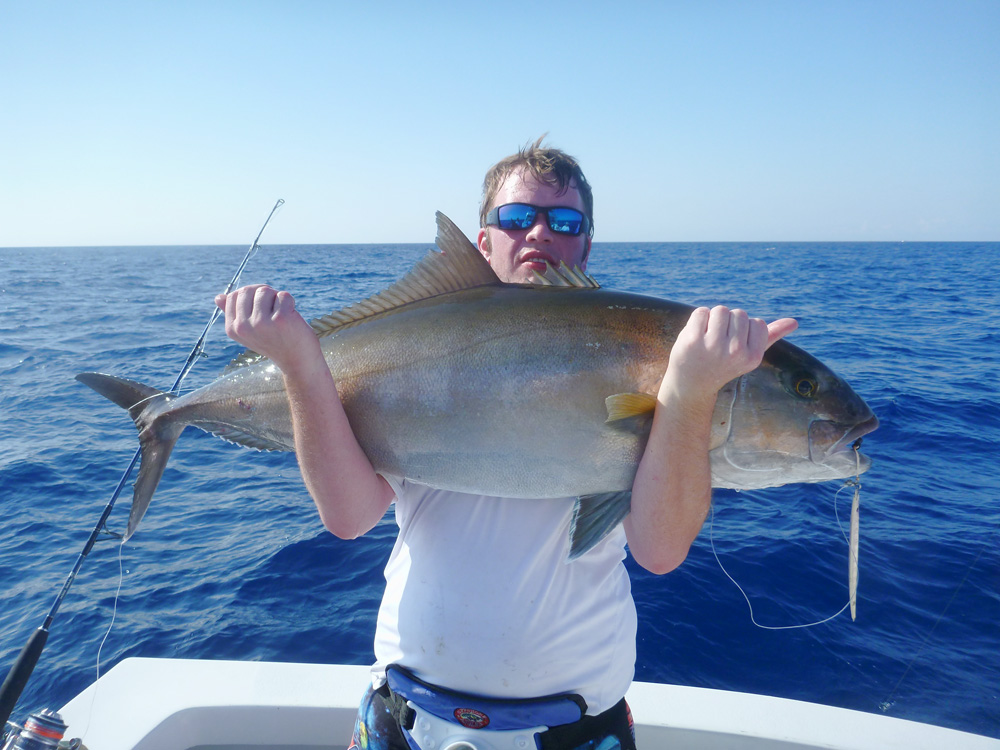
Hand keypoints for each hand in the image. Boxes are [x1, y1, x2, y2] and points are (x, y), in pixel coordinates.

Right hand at [215, 285, 318, 372]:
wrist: (298, 361)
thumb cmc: (275, 342)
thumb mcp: (250, 330)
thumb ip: (234, 313)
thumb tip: (218, 297)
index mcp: (232, 328)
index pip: (234, 295)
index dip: (250, 295)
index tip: (262, 307)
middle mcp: (243, 327)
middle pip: (249, 290)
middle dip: (263, 294)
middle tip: (273, 310)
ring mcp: (261, 323)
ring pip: (266, 290)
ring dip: (277, 298)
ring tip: (282, 315)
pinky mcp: (281, 319)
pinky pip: (283, 295)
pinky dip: (291, 302)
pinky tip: (292, 317)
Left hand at [663, 305, 797, 403]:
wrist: (691, 384)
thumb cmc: (723, 364)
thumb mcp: (748, 354)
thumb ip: (771, 336)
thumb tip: (794, 322)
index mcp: (753, 357)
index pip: (757, 322)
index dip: (745, 330)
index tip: (735, 346)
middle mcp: (735, 352)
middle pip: (739, 313)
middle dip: (729, 323)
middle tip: (719, 344)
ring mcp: (713, 346)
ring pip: (721, 310)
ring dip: (713, 319)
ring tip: (708, 339)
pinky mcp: (692, 340)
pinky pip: (701, 312)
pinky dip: (698, 320)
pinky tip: (695, 337)